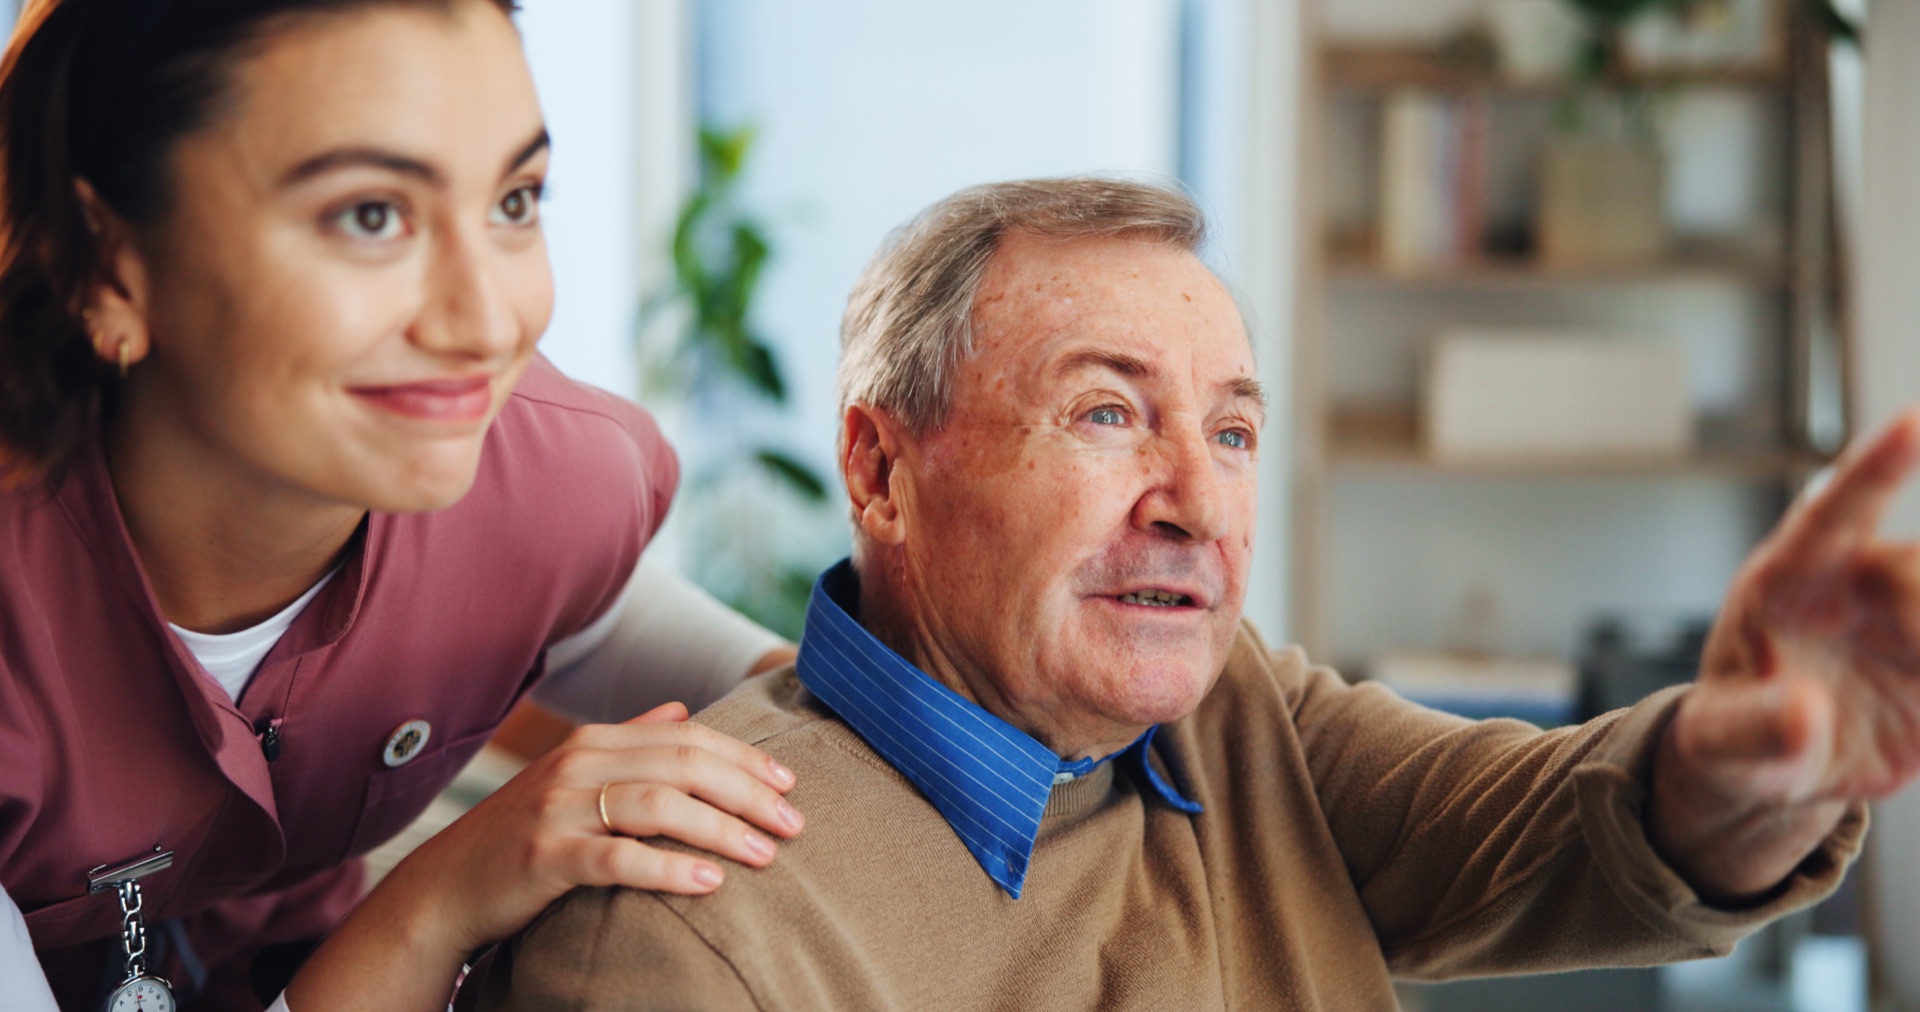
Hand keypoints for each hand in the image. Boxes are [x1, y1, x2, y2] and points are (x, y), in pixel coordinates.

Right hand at [286, 702, 801, 1010]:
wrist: (445, 888)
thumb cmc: (523, 836)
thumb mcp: (574, 777)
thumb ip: (630, 740)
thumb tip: (682, 709)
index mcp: (594, 742)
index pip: (687, 738)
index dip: (743, 758)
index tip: (789, 785)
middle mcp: (577, 764)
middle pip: (682, 765)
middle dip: (746, 793)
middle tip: (794, 825)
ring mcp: (558, 808)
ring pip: (658, 806)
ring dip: (721, 830)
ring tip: (765, 855)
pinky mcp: (544, 857)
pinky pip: (617, 859)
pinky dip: (667, 869)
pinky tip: (708, 883)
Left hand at [1651, 409, 1919, 898]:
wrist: (1772, 765)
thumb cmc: (1731, 736)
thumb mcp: (1722, 743)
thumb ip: (1753, 728)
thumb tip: (1806, 714)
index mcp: (1782, 584)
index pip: (1829, 514)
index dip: (1872, 468)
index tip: (1911, 422)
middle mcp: (1852, 584)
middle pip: (1915, 571)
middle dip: (1916, 616)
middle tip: (1885, 671)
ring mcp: (1906, 615)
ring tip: (1899, 687)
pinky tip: (1913, 702)